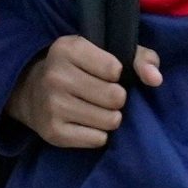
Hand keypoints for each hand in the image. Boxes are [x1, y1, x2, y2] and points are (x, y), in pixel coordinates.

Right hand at [7, 35, 161, 148]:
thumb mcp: (108, 51)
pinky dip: (99, 134)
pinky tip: (87, 123)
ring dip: (111, 117)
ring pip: (110, 120)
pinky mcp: (52, 132)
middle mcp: (55, 76)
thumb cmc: (82, 68)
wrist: (31, 90)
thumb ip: (141, 58)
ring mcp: (51, 106)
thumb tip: (155, 79)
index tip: (108, 73)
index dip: (118, 74)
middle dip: (118, 98)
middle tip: (105, 95)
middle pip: (115, 97)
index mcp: (68, 49)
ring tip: (97, 108)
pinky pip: (98, 139)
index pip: (115, 69)